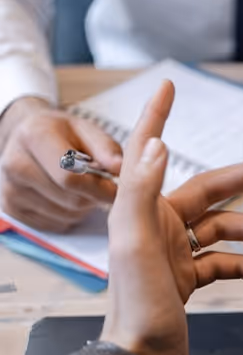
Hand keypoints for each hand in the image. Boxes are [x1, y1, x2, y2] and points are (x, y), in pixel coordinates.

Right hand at [0, 97, 121, 231]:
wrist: (28, 139)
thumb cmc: (61, 134)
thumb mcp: (86, 129)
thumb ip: (106, 147)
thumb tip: (119, 168)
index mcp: (34, 136)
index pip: (70, 176)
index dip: (99, 187)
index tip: (116, 189)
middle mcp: (15, 164)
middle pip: (71, 199)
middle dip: (93, 196)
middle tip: (99, 185)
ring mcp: (10, 190)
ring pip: (66, 215)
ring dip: (83, 207)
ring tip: (81, 188)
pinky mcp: (12, 209)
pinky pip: (55, 224)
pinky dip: (69, 215)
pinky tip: (66, 196)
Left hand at [101, 80, 242, 354]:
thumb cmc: (137, 307)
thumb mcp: (135, 245)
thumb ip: (142, 192)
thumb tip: (157, 143)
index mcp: (143, 210)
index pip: (149, 149)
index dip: (158, 115)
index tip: (169, 86)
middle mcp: (158, 224)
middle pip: (211, 191)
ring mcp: (174, 252)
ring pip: (225, 230)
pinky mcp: (187, 278)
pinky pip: (223, 262)